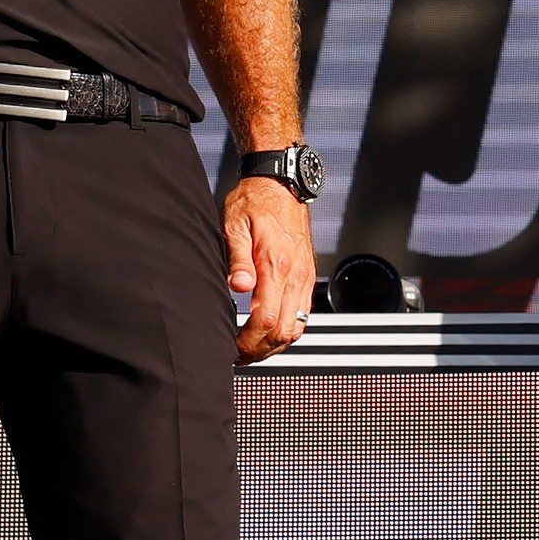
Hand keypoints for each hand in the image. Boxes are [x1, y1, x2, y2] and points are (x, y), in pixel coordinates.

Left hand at [224, 176, 313, 363]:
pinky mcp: (307, 277)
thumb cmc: (255, 201)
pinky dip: (287, 331)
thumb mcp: (235, 226)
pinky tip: (269, 332)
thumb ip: (238, 260)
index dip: (248, 342)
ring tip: (251, 350)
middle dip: (260, 351)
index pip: (266, 320)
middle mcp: (296, 276)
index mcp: (276, 265)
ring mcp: (305, 278)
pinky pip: (303, 315)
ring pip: (297, 329)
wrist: (281, 184)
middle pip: (284, 332)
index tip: (231, 347)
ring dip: (275, 346)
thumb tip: (238, 287)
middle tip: (238, 355)